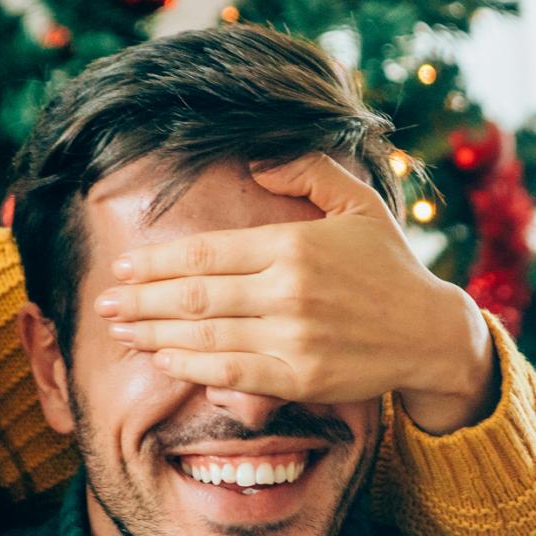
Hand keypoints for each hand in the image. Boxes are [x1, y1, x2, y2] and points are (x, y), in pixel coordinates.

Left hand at [94, 153, 498, 433]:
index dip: (156, 261)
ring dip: (153, 335)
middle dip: (140, 300)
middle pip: (194, 295)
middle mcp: (288, 291)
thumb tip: (254, 157)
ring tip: (120, 332)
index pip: (206, 252)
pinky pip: (230, 374)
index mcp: (294, 244)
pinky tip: (163, 360)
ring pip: (204, 337)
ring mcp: (293, 338)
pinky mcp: (300, 378)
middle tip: (103, 302)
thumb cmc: (389, 263)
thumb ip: (306, 170)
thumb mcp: (358, 201)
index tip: (125, 266)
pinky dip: (189, 368)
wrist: (432, 332)